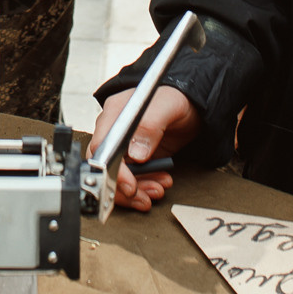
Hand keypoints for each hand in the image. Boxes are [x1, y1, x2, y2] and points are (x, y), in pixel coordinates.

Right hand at [89, 85, 198, 211]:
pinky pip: (131, 178)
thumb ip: (151, 125)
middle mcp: (115, 131)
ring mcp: (124, 145)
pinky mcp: (135, 157)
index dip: (112, 171)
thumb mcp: (167, 106)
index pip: (101, 148)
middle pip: (105, 166)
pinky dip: (143, 187)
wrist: (191, 103)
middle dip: (123, 187)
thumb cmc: (177, 97)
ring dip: (137, 190)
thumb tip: (136, 153)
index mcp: (115, 114)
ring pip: (117, 177)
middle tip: (143, 197)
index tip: (129, 186)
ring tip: (157, 190)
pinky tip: (158, 185)